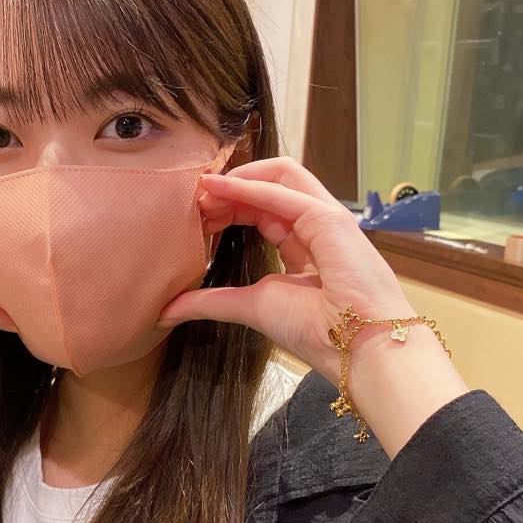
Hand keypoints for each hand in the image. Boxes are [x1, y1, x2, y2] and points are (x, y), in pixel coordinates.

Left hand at [159, 156, 418, 379]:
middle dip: (229, 189)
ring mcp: (325, 218)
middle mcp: (315, 225)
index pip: (262, 208)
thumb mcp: (250, 307)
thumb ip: (211, 302)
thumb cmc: (315, 330)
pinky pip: (284, 190)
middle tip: (193, 199)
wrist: (356, 348)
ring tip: (204, 189)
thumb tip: (166, 311)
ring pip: (280, 175)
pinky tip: (219, 189)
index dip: (228, 206)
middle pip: (269, 186)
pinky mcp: (329, 219)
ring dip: (238, 179)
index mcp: (303, 245)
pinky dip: (249, 186)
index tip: (196, 215)